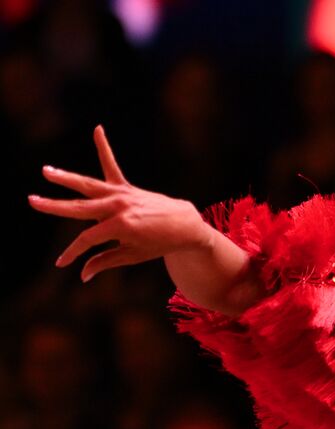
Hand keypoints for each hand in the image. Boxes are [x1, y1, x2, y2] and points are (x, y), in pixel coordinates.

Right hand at [28, 125, 210, 281]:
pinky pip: (112, 166)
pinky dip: (104, 148)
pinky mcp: (127, 188)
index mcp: (120, 227)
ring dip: (66, 178)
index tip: (62, 263)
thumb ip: (105, 262)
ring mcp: (122, 195)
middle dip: (54, 207)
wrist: (185, 226)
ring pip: (88, 185)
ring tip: (46, 171)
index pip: (86, 239)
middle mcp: (118, 207)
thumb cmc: (160, 244)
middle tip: (32, 201)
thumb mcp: (133, 256)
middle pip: (79, 208)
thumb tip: (83, 275)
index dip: (73, 252)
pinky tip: (97, 129)